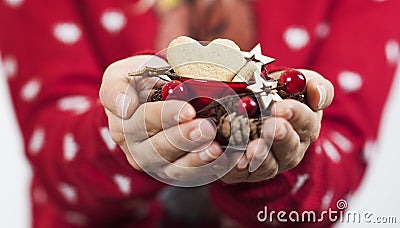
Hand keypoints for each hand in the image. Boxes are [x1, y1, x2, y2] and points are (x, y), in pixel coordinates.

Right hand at [99, 56, 225, 181]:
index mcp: (123, 125)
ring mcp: (155, 164)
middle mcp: (136, 149)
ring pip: (174, 167)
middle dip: (184, 138)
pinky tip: (222, 159)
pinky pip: (189, 176)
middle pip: (159, 148)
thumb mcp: (120, 76)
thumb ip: (115, 88)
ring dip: (196, 159)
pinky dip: (206, 168)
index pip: (143, 121)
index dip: (166, 116)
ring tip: (215, 148)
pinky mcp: (172, 171)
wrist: (150, 97)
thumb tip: (124, 107)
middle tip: (206, 128)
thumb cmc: (137, 85)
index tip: (188, 110)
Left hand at [220, 69, 333, 183]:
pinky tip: (224, 155)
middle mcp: (290, 149)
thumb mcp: (300, 84)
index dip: (296, 115)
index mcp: (305, 126)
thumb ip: (313, 85)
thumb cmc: (279, 95)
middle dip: (279, 136)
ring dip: (259, 156)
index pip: (306, 122)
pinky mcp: (244, 172)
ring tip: (251, 149)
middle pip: (288, 147)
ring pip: (266, 164)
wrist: (254, 111)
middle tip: (271, 127)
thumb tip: (318, 96)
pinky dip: (231, 166)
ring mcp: (268, 163)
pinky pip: (238, 173)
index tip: (283, 107)